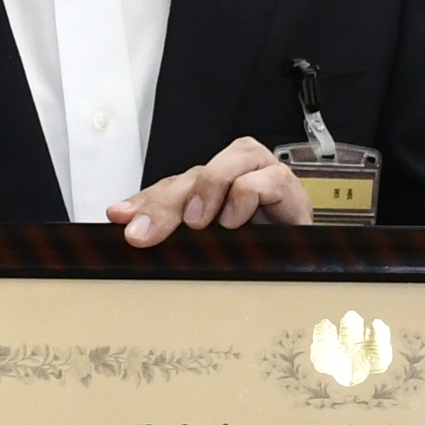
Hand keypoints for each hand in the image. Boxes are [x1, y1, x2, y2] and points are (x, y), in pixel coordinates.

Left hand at [109, 136, 314, 245]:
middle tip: (144, 233)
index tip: (119, 219)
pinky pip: (269, 179)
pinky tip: (233, 221)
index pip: (174, 186)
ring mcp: (266, 177)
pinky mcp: (291, 190)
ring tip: (198, 222)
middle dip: (167, 202)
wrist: (304, 267)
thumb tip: (119, 216)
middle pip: (198, 173)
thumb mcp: (206, 246)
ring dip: (211, 185)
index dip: (146, 201)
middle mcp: (238, 176)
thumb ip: (167, 227)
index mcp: (214, 189)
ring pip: (237, 156)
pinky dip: (247, 195)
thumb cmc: (257, 253)